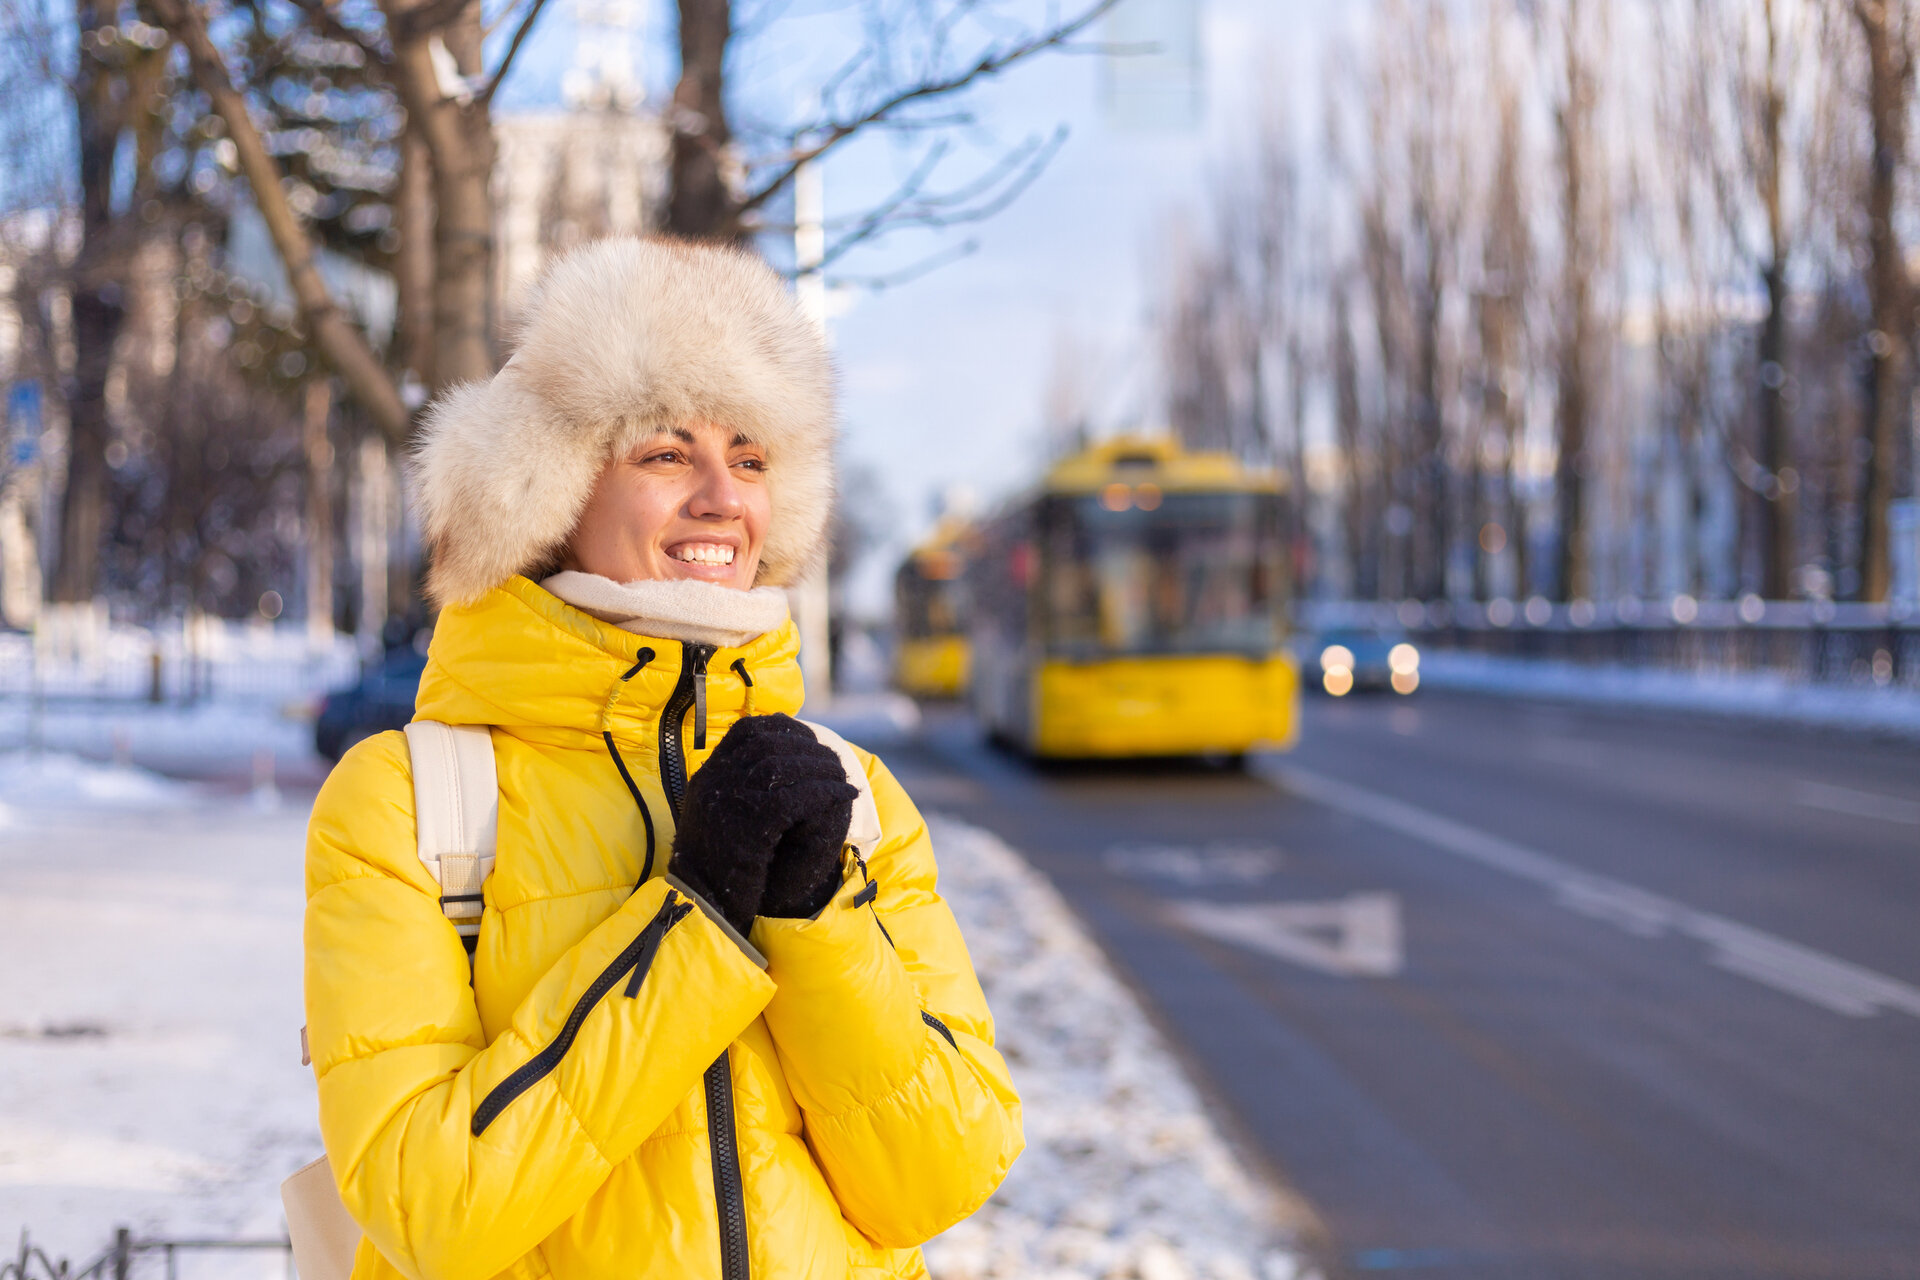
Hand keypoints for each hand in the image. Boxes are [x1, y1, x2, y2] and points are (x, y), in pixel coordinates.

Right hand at [669, 714, 855, 934]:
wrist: (703, 906)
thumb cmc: (715, 867)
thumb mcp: (717, 816)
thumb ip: (737, 788)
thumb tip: (773, 763)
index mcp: (708, 775)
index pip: (748, 730)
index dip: (784, 729)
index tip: (809, 738)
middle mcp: (715, 780)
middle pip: (770, 744)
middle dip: (810, 749)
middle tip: (836, 761)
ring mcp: (730, 801)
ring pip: (785, 768)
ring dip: (822, 770)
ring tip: (844, 780)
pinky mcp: (751, 826)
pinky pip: (796, 798)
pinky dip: (826, 793)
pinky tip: (845, 796)